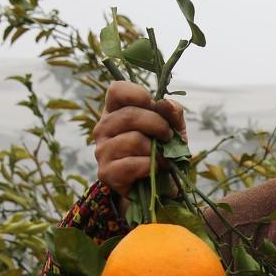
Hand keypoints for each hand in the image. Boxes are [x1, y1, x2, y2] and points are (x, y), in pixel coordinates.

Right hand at [92, 81, 187, 196]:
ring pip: (133, 140)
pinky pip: (132, 164)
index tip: (154, 106)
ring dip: (155, 149)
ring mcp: (102, 151)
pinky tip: (155, 169)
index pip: (117, 90)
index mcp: (115, 110)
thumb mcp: (173, 127)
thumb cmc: (162, 150)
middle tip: (168, 136)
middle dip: (157, 125)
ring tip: (162, 156)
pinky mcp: (106, 173)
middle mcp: (103, 128)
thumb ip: (172, 112)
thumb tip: (165, 103)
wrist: (158, 186)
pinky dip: (151, 166)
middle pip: (129, 115)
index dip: (138, 94)